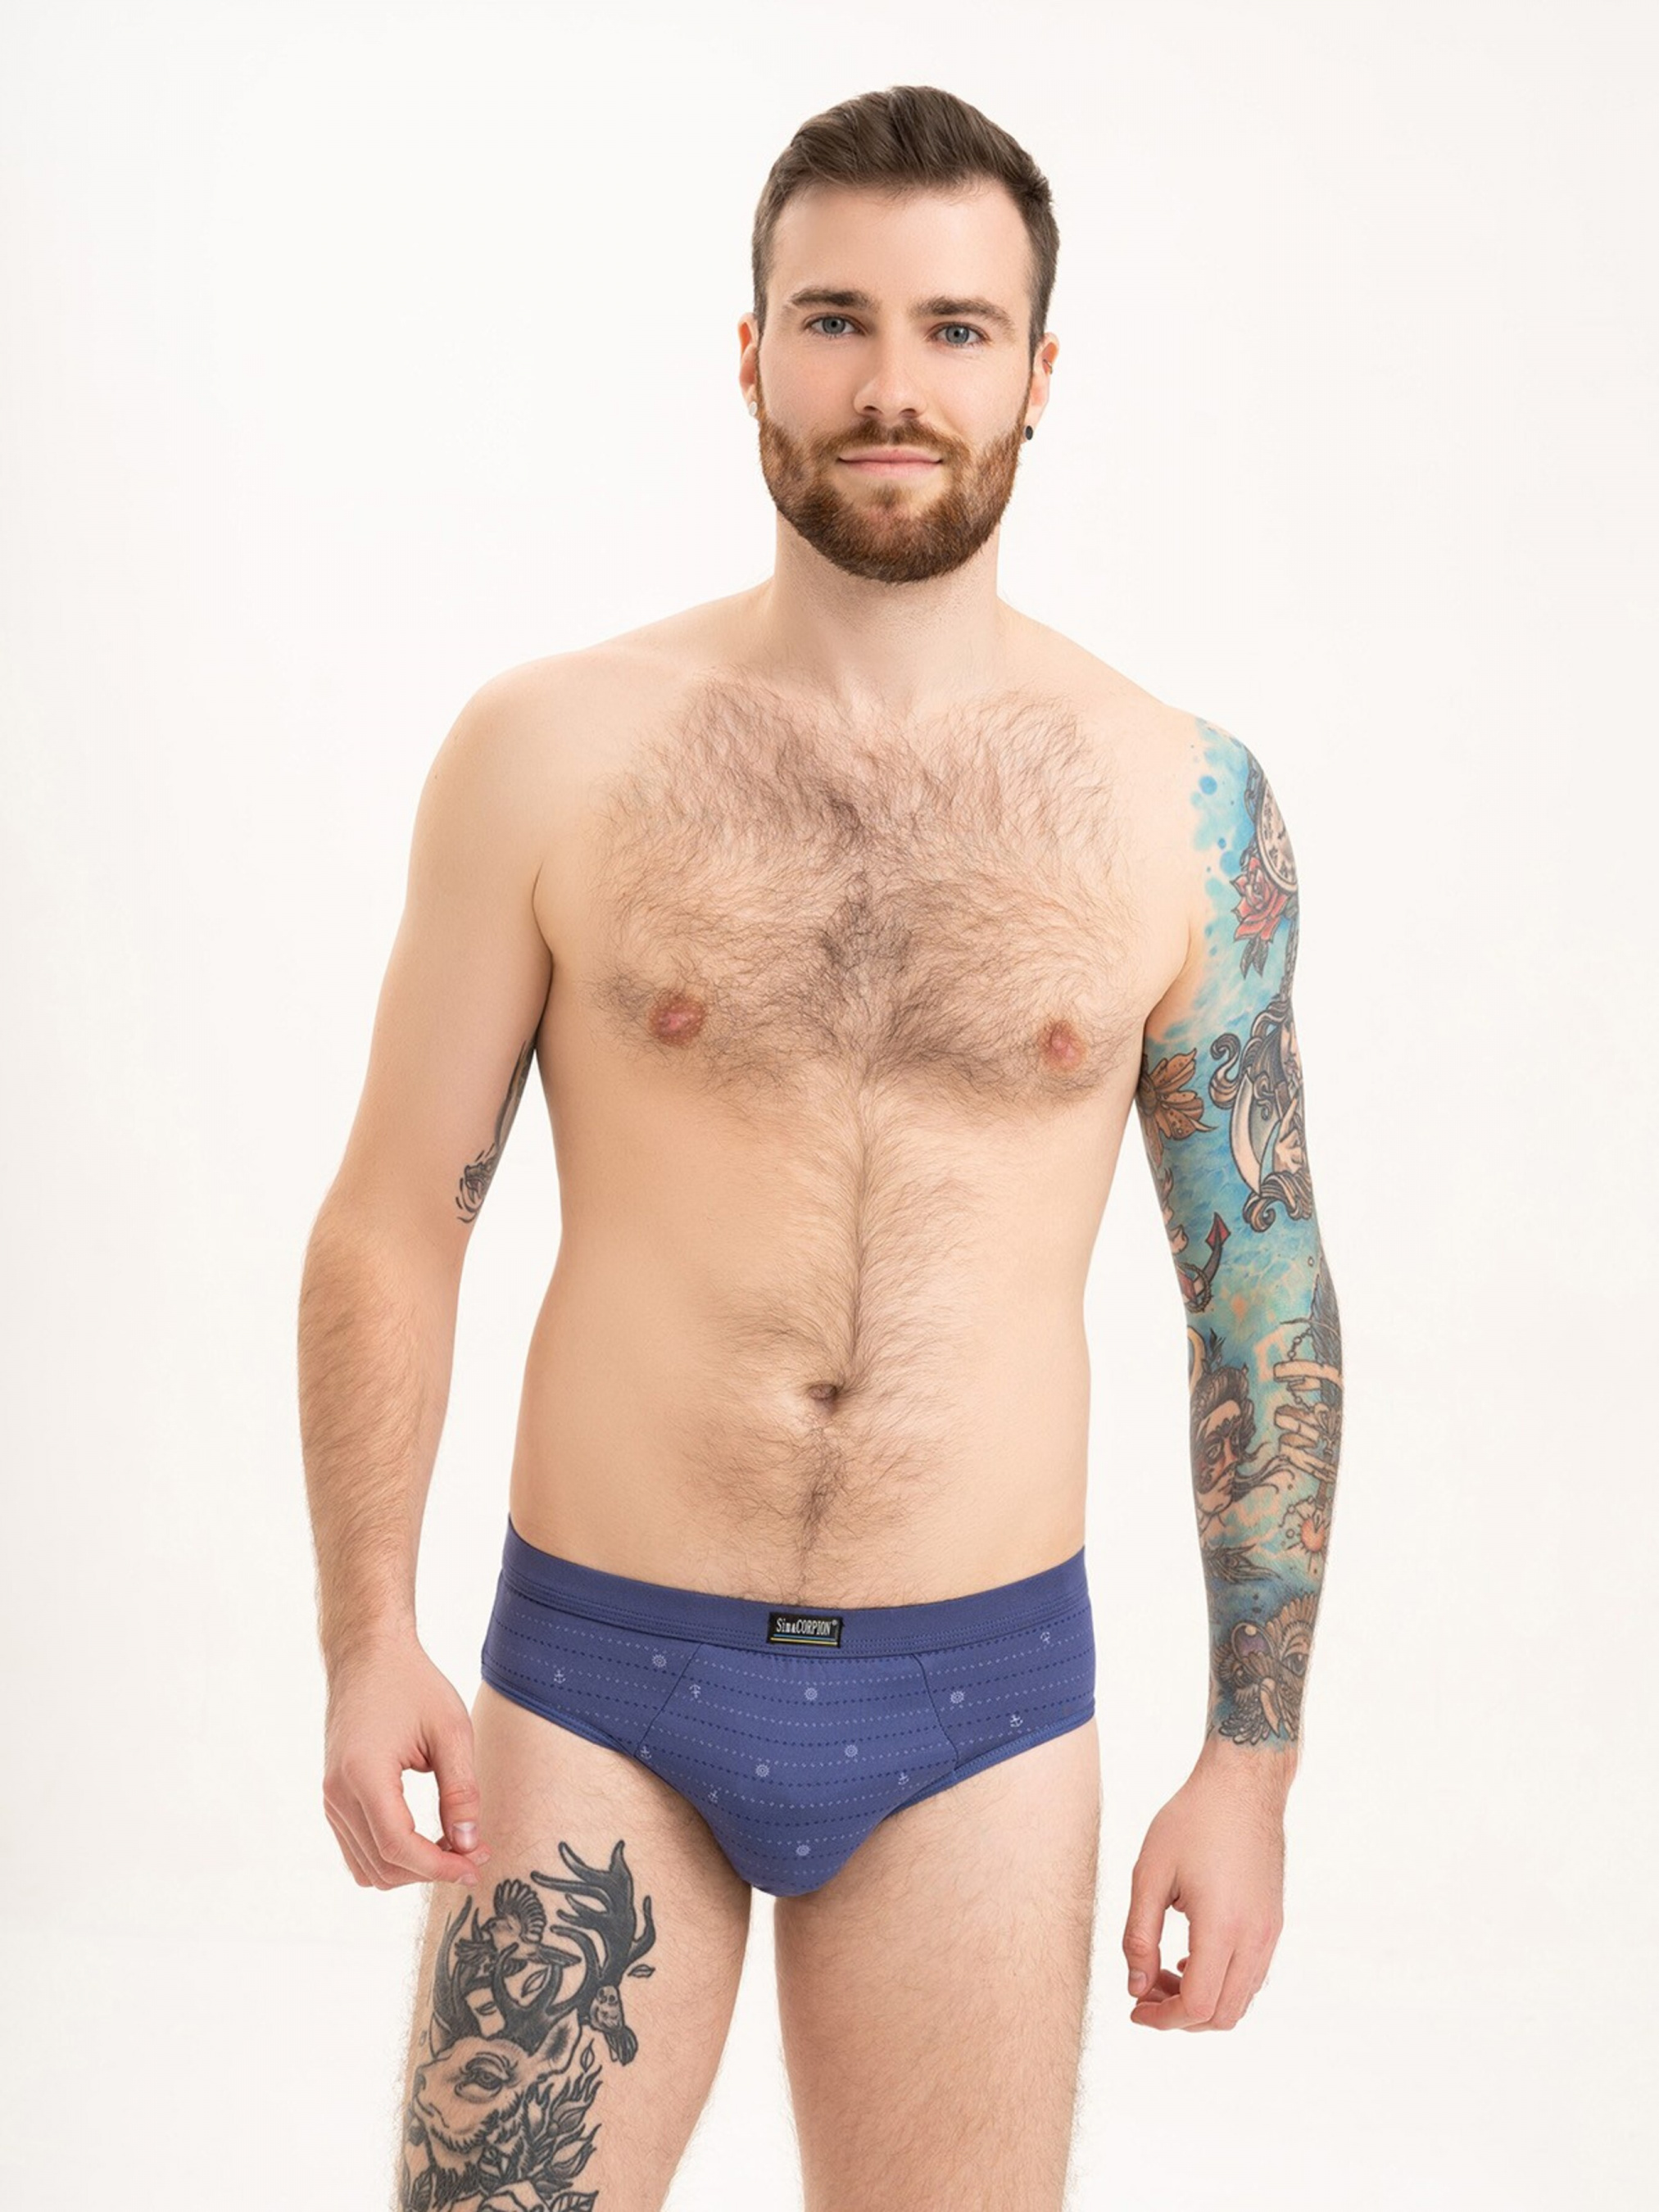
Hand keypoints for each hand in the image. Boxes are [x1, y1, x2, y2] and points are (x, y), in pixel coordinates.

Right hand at [321, 1636, 493, 1889]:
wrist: (368, 1655)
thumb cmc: (412, 1684)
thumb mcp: (451, 1730)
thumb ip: (461, 1790)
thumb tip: (468, 1843)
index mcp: (364, 1774)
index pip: (398, 1847)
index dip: (439, 1867)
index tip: (475, 1865)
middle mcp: (337, 1794)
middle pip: (383, 1865)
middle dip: (431, 1869)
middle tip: (476, 1850)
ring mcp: (331, 1799)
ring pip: (367, 1867)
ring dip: (412, 1868)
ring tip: (455, 1844)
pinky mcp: (334, 1799)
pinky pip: (359, 1850)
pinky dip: (392, 1857)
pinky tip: (427, 1837)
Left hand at [1120, 1744, 1289, 2030]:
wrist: (1243, 1784)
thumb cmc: (1192, 1820)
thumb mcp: (1150, 1873)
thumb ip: (1139, 1936)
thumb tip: (1136, 1987)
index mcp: (1223, 1927)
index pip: (1197, 2005)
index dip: (1163, 2018)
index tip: (1135, 2008)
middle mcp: (1255, 1938)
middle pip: (1222, 2015)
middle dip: (1180, 2015)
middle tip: (1145, 1990)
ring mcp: (1270, 1932)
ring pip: (1240, 2000)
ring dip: (1202, 2000)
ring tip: (1164, 1970)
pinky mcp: (1273, 1922)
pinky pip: (1251, 1976)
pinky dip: (1221, 1982)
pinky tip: (1191, 1956)